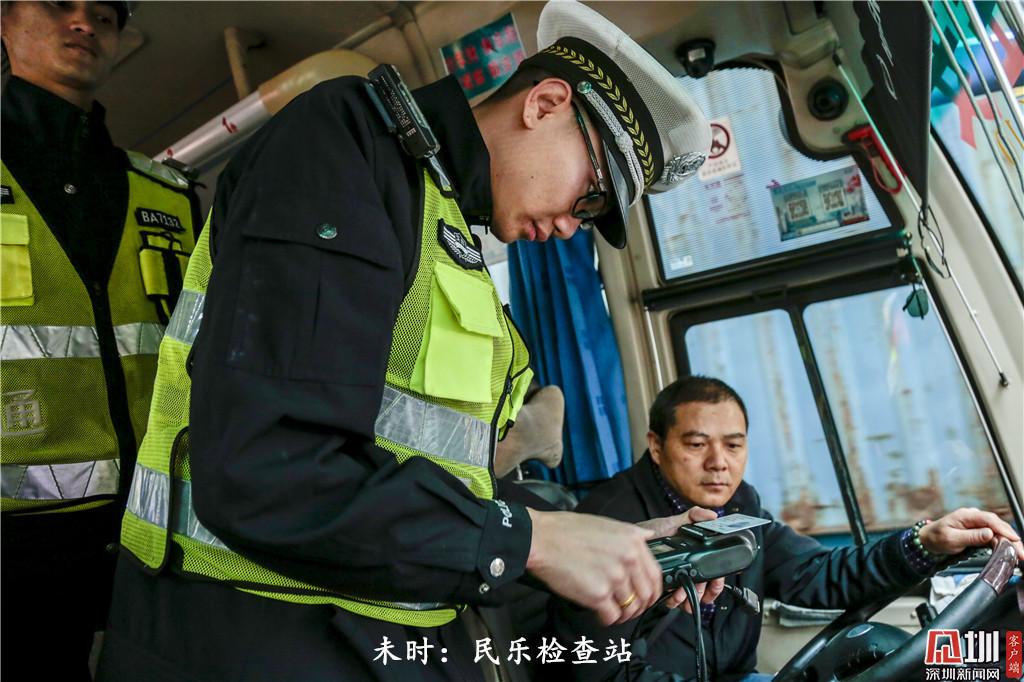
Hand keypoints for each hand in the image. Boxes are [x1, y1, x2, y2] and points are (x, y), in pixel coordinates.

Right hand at [526, 510, 663, 625]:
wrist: (541, 539)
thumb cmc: (566, 530)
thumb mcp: (606, 523)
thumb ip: (630, 533)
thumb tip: (648, 537)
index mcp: (632, 542)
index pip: (656, 574)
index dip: (653, 590)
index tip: (647, 597)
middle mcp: (628, 560)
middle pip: (646, 595)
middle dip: (639, 606)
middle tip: (630, 609)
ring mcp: (614, 578)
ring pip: (630, 608)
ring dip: (623, 614)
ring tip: (613, 612)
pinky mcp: (598, 595)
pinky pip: (612, 616)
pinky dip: (608, 619)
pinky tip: (600, 615)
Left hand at [638, 507, 725, 612]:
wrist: (634, 539)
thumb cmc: (655, 530)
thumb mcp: (675, 521)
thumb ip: (694, 516)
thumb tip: (712, 516)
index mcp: (696, 553)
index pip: (713, 571)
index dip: (716, 582)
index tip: (713, 586)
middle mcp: (689, 566)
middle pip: (702, 585)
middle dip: (700, 593)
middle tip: (695, 594)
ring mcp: (678, 576)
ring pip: (689, 593)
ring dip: (687, 598)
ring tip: (679, 596)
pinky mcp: (666, 583)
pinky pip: (674, 595)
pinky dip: (674, 600)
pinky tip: (670, 598)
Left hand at [918, 507, 1023, 560]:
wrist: (928, 540)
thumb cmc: (937, 538)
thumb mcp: (952, 539)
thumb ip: (971, 536)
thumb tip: (990, 533)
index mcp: (966, 515)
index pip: (990, 520)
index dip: (1004, 529)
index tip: (1014, 539)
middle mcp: (974, 517)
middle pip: (998, 525)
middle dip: (1012, 538)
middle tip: (1021, 553)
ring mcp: (977, 523)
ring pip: (998, 530)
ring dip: (1010, 542)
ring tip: (1019, 554)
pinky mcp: (978, 531)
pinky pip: (994, 535)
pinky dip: (1003, 543)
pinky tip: (1010, 550)